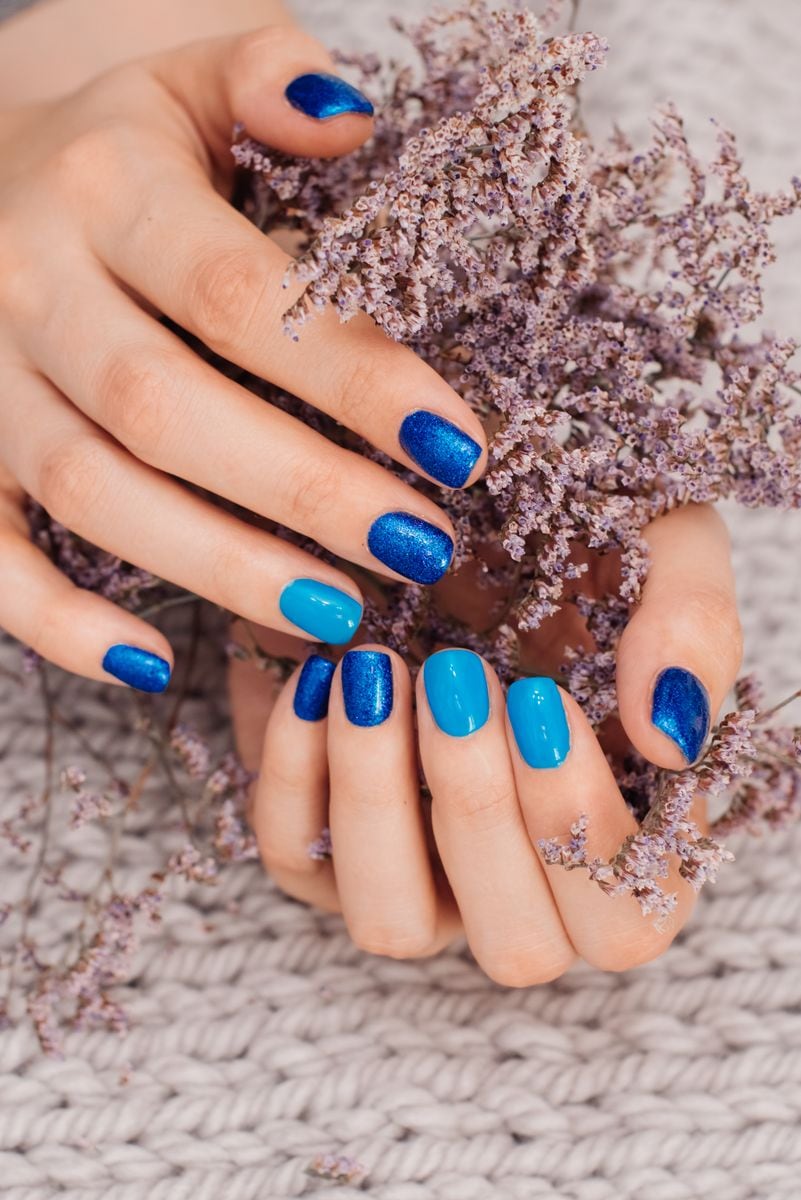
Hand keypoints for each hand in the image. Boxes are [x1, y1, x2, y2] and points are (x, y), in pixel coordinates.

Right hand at [0, 26, 484, 691]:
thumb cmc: (123, 146)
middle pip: (165, 409)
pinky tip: (154, 664)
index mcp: (105, 188)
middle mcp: (28, 285)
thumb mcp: (191, 78)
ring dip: (218, 567)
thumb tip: (353, 120)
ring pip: (91, 494)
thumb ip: (268, 79)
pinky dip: (58, 626)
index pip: (240, 296)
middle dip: (302, 490)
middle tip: (417, 546)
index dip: (352, 376)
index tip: (458, 445)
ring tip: (339, 614)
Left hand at [230, 502, 742, 982]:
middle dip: (477, 807)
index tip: (540, 698)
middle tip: (455, 675)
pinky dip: (295, 773)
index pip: (623, 916)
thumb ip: (692, 633)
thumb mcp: (666, 553)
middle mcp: (524, 892)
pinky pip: (296, 853)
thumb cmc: (589, 547)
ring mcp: (418, 882)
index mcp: (626, 848)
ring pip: (391, 921)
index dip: (576, 821)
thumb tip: (666, 736)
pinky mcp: (321, 848)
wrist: (467, 515)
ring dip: (378, 799)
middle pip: (515, 945)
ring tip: (374, 672)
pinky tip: (318, 675)